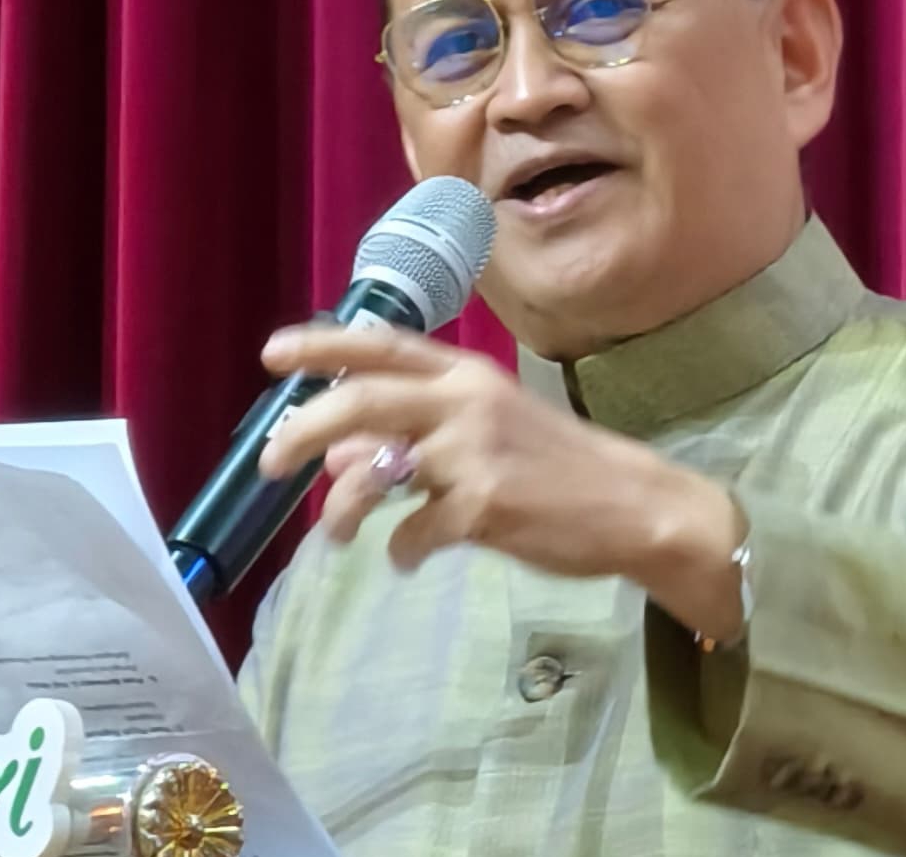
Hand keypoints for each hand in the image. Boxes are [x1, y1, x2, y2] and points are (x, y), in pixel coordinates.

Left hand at [256, 323, 746, 638]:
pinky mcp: (486, 506)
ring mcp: (475, 453)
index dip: (321, 346)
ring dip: (342, 508)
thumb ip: (413, 437)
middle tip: (268, 463)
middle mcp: (466, 402)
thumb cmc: (557, 470)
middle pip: (364, 402)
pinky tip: (407, 559)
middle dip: (303, 430)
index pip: (381, 347)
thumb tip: (336, 457)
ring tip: (334, 534)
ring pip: (376, 473)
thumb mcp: (485, 435)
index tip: (270, 354)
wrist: (638, 507)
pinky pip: (414, 532)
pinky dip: (401, 550)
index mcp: (466, 375)